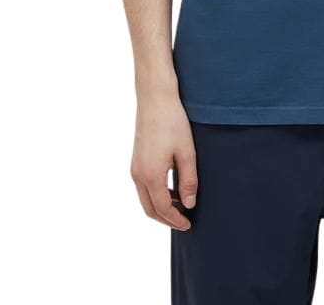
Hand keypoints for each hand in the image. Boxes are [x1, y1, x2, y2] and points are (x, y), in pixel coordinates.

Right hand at [130, 92, 197, 230]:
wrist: (155, 98)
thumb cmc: (173, 122)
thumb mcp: (186, 152)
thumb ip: (188, 180)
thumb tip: (189, 204)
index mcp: (150, 175)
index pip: (162, 208)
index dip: (175, 220)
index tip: (189, 224)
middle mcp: (138, 174)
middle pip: (149, 208)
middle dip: (166, 219)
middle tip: (184, 222)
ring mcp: (135, 167)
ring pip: (145, 198)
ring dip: (160, 207)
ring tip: (180, 207)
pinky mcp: (136, 159)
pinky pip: (143, 186)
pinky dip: (155, 194)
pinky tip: (171, 189)